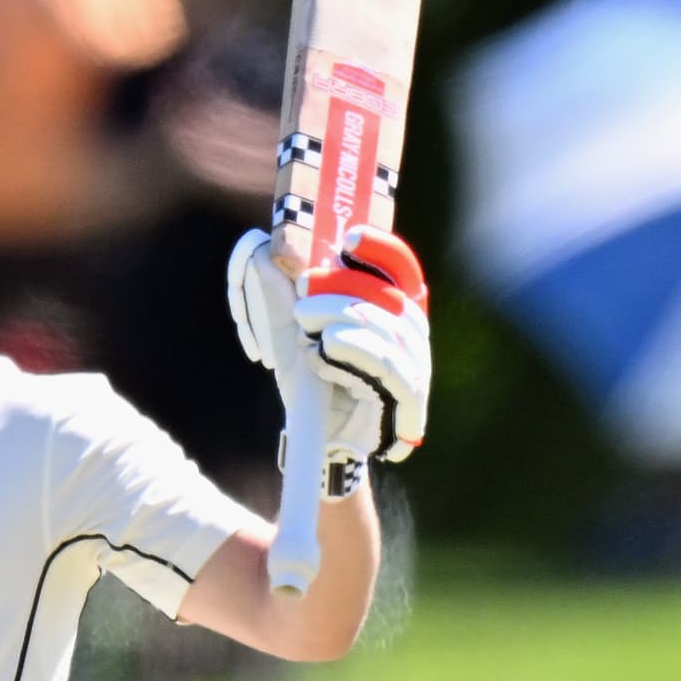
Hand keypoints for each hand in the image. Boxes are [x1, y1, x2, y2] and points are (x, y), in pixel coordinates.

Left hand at [296, 224, 433, 464]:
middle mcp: (411, 335)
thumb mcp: (289, 335)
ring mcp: (415, 367)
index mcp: (392, 313)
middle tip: (305, 286)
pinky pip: (393, 369)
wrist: (317, 442)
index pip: (400, 270)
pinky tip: (329, 345)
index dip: (381, 250)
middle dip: (346, 285)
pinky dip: (358, 351)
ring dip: (344, 316)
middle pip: (390, 297)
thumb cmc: (312, 385)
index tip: (349, 237)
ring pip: (389, 330)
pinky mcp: (411, 401)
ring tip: (306, 320)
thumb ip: (280, 296)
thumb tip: (265, 254)